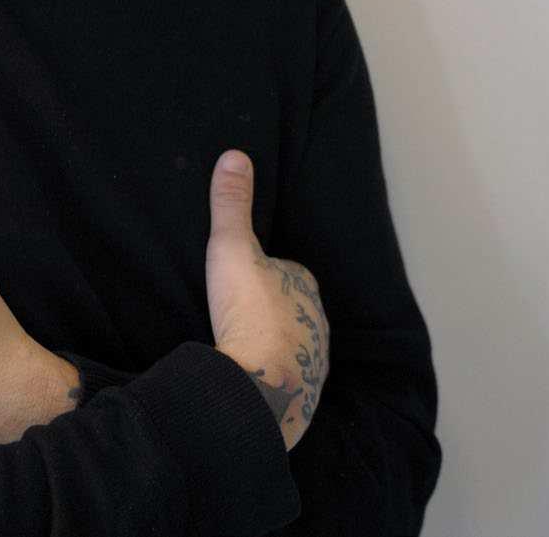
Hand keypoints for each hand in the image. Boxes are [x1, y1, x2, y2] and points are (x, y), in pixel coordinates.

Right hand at [205, 150, 330, 451]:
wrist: (261, 384)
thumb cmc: (249, 310)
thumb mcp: (231, 247)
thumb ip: (231, 204)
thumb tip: (235, 155)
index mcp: (304, 284)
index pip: (287, 268)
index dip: (265, 269)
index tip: (240, 275)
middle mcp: (317, 321)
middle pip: (293, 306)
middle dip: (272, 306)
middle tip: (237, 308)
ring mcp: (314, 360)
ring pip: (294, 342)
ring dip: (273, 341)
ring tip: (242, 343)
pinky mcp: (305, 394)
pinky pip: (289, 376)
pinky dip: (273, 372)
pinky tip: (250, 374)